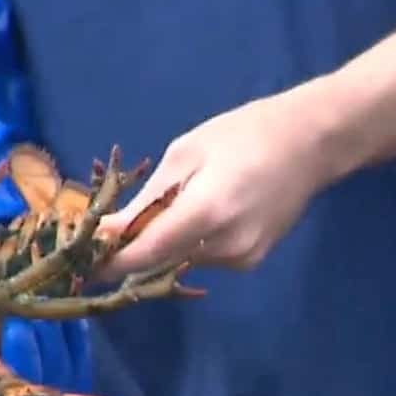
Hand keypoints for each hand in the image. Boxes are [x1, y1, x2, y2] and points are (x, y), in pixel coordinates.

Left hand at [97, 83, 336, 278]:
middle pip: (160, 261)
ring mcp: (241, 258)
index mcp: (205, 213)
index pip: (144, 254)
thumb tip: (108, 231)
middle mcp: (224, 246)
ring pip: (180, 261)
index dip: (110, 261)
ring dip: (162, 244)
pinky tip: (200, 212)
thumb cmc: (244, 134)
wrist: (312, 142)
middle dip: (132, 250)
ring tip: (165, 209)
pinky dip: (188, 242)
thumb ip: (147, 200)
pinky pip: (204, 258)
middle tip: (109, 232)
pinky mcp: (251, 261)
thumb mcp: (186, 154)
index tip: (82, 261)